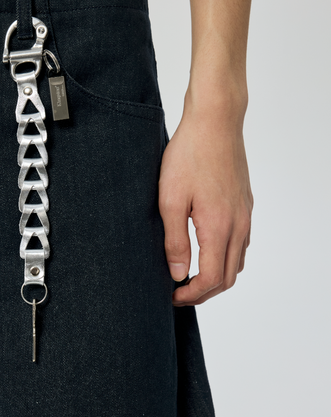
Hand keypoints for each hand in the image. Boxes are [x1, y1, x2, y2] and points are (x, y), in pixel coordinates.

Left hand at [158, 102, 252, 305]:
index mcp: (219, 227)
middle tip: (179, 293)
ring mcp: (245, 215)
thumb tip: (179, 275)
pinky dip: (225, 258)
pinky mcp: (245, 204)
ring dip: (216, 277)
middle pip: (228, 277)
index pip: (212, 279)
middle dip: (204, 292)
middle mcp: (239, 224)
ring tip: (190, 276)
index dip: (192, 294)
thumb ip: (175, 241)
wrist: (215, 121)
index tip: (172, 296)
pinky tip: (206, 251)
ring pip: (237, 262)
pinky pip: (241, 243)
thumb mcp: (170, 200)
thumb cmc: (189, 155)